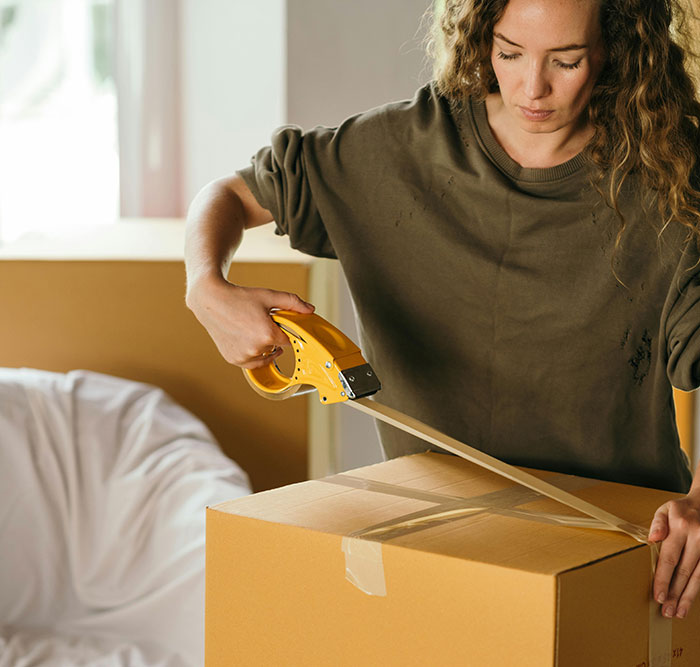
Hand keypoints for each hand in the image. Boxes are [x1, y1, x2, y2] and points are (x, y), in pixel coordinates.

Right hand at [186, 274, 313, 368]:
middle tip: (260, 322)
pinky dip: (251, 353)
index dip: (284, 332)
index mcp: (267, 334)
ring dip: (262, 347)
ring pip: (264, 356)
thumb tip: (310, 310)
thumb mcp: (269, 296)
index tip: (278, 325)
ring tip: (251, 329)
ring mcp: (243, 356)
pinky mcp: (233, 360)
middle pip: (275, 347)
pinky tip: (245, 338)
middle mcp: (255, 349)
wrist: (211, 301)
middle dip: (272, 336)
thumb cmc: (239, 298)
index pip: (288, 340)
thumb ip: (292, 303)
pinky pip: (251, 361)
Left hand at [648, 494, 699, 618]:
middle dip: (675, 593)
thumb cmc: (681, 510)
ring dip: (688, 597)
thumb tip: (652, 539)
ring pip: (699, 577)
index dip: (663, 578)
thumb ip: (657, 523)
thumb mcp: (665, 509)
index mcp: (682, 527)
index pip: (670, 557)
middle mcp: (698, 538)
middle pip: (685, 571)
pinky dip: (697, 589)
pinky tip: (689, 600)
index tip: (657, 596)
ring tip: (678, 612)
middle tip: (667, 611)